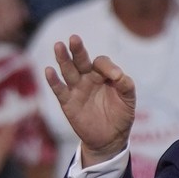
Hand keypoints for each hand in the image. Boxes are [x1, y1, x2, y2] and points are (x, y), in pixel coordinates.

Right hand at [45, 35, 135, 165]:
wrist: (111, 138)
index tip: (115, 77)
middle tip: (74, 39)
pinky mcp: (68, 102)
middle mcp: (87, 78)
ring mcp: (76, 89)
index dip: (106, 67)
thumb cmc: (121, 115)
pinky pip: (59, 89)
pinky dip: (53, 81)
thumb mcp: (129, 100)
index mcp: (103, 75)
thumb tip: (118, 74)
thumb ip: (126, 85)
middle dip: (77, 50)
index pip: (101, 62)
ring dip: (63, 59)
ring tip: (59, 46)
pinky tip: (49, 70)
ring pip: (68, 71)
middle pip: (81, 60)